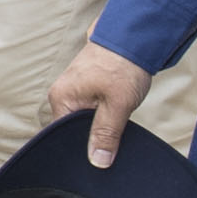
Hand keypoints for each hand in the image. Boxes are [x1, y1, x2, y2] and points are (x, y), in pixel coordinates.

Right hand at [47, 42, 151, 167]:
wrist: (134, 35)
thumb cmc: (123, 64)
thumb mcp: (117, 105)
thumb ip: (105, 134)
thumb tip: (97, 162)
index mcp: (62, 99)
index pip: (62, 136)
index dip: (81, 150)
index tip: (98, 160)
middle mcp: (63, 94)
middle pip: (73, 129)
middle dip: (92, 138)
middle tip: (111, 146)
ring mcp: (74, 88)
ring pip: (84, 119)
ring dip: (100, 125)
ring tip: (116, 127)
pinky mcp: (87, 85)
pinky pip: (90, 109)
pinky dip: (104, 115)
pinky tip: (117, 116)